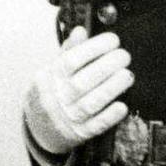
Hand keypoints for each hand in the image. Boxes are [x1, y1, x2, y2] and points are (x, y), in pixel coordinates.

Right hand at [23, 25, 133, 155]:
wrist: (38, 128)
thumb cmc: (51, 92)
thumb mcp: (52, 70)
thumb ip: (68, 51)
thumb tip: (80, 31)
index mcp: (50, 78)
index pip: (70, 61)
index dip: (94, 48)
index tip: (112, 40)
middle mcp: (57, 98)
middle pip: (82, 82)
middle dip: (107, 66)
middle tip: (124, 56)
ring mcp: (67, 118)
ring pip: (90, 104)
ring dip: (112, 89)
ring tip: (127, 75)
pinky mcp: (79, 134)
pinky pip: (95, 126)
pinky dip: (110, 116)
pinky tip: (122, 106)